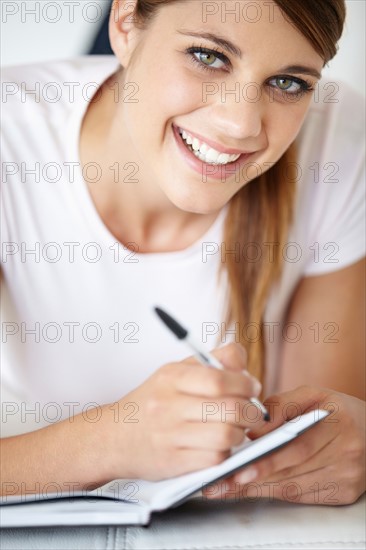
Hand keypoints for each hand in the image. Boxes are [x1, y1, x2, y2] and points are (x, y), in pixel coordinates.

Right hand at [101, 343, 264, 480]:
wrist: (113, 437)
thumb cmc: (152, 403)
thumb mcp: (174, 373)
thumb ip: (210, 363)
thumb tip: (244, 366)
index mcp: (171, 378)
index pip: (219, 378)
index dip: (244, 383)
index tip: (252, 386)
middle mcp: (168, 405)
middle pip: (230, 408)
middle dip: (251, 410)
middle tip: (253, 411)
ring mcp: (170, 436)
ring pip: (227, 435)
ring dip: (240, 433)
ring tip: (236, 428)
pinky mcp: (174, 463)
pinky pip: (215, 459)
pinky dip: (225, 453)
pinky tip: (218, 445)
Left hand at [203, 386, 365, 504]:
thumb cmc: (337, 410)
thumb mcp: (313, 395)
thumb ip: (282, 405)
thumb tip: (254, 428)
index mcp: (338, 423)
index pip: (299, 447)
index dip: (268, 461)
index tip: (241, 470)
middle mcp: (347, 452)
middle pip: (294, 471)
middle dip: (254, 479)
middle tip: (223, 483)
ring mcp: (347, 476)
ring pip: (295, 488)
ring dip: (260, 489)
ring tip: (229, 487)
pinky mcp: (344, 493)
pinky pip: (304, 496)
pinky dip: (277, 492)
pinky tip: (256, 488)